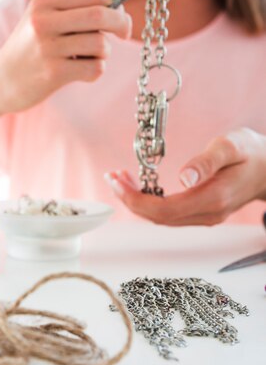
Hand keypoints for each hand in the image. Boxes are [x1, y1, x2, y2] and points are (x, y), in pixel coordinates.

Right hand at [0, 0, 131, 114]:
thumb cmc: (27, 50)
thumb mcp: (41, 20)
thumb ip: (74, 6)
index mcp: (42, 4)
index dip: (114, 6)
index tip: (120, 16)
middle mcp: (43, 23)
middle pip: (100, 16)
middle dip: (121, 24)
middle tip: (125, 33)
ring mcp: (47, 49)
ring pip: (101, 44)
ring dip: (104, 52)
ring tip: (88, 57)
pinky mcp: (54, 73)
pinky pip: (95, 68)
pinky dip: (96, 70)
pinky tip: (81, 72)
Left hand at [105, 128, 265, 225]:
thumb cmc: (252, 153)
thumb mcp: (232, 146)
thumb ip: (207, 161)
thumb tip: (184, 177)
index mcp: (213, 198)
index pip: (165, 210)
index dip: (136, 199)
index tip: (117, 182)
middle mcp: (207, 213)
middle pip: (157, 218)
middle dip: (129, 199)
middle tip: (112, 177)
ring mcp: (204, 216)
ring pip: (161, 218)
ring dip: (136, 201)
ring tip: (119, 178)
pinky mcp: (201, 213)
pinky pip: (168, 213)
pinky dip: (148, 201)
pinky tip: (137, 185)